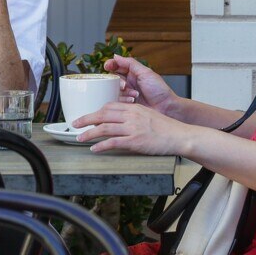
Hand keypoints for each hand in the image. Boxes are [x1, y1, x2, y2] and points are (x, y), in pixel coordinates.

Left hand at [72, 101, 194, 155]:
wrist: (180, 136)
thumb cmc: (166, 127)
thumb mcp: (148, 115)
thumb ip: (133, 115)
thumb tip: (120, 120)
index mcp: (134, 108)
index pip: (109, 106)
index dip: (96, 111)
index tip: (89, 116)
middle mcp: (131, 116)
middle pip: (102, 114)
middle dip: (86, 119)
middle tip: (75, 123)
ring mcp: (132, 128)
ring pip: (104, 128)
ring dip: (89, 133)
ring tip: (80, 137)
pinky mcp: (135, 141)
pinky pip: (113, 142)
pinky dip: (101, 146)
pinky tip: (95, 149)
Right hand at [104, 55, 179, 117]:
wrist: (166, 108)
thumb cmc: (159, 90)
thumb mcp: (146, 73)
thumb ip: (130, 63)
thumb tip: (115, 56)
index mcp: (133, 73)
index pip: (117, 66)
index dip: (111, 65)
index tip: (107, 66)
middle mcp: (128, 82)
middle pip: (113, 78)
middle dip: (117, 82)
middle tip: (125, 86)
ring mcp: (127, 94)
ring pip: (114, 90)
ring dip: (122, 92)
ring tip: (134, 95)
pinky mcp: (126, 104)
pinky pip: (117, 100)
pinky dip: (123, 100)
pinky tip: (132, 101)